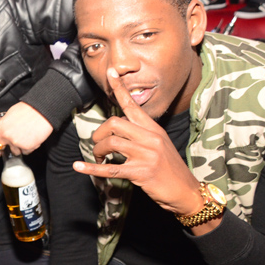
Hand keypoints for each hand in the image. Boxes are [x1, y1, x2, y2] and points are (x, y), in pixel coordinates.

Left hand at [0, 102, 53, 155]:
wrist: (42, 111)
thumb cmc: (29, 109)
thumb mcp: (10, 113)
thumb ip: (4, 124)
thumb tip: (3, 129)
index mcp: (0, 126)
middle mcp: (6, 136)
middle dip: (3, 148)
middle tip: (7, 148)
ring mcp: (16, 143)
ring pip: (15, 151)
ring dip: (19, 148)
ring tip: (26, 138)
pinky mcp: (26, 147)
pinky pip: (26, 152)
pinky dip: (29, 148)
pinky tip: (32, 139)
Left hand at [72, 68, 202, 215]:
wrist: (186, 191)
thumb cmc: (169, 169)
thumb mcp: (160, 145)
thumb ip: (141, 134)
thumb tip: (117, 128)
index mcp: (154, 129)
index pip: (133, 105)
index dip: (120, 88)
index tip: (110, 73)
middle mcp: (150, 138)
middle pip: (114, 123)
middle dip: (99, 134)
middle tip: (98, 145)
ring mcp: (146, 155)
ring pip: (111, 143)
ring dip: (98, 151)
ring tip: (99, 159)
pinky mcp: (141, 172)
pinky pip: (110, 168)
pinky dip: (91, 168)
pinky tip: (78, 167)